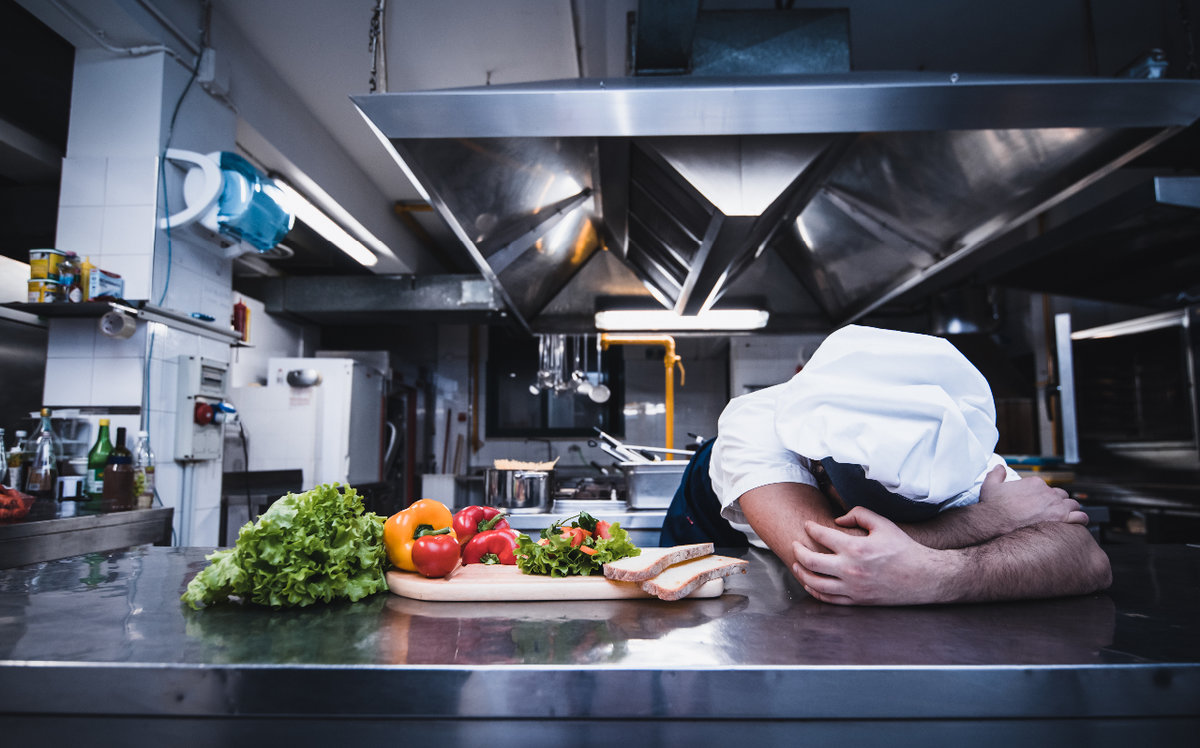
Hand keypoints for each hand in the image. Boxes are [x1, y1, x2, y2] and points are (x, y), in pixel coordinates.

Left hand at [791, 506, 954, 604]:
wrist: (923, 577)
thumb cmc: (904, 549)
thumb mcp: (883, 524)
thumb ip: (858, 514)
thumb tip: (836, 520)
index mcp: (856, 548)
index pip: (822, 536)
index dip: (811, 529)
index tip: (807, 525)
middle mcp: (851, 569)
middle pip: (811, 561)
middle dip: (798, 551)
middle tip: (795, 544)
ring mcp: (853, 588)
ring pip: (816, 583)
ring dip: (801, 573)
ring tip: (796, 564)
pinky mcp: (857, 601)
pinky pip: (828, 599)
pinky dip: (814, 591)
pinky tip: (810, 583)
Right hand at [979, 465, 1087, 533]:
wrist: (995, 521)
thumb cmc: (993, 506)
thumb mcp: (990, 485)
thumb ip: (996, 474)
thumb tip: (999, 468)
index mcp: (1034, 484)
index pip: (1047, 488)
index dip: (1045, 496)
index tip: (1040, 503)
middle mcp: (1047, 493)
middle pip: (1062, 496)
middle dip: (1059, 503)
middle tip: (1053, 511)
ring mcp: (1056, 506)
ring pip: (1073, 505)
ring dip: (1071, 510)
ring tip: (1067, 517)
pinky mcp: (1061, 519)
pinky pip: (1079, 517)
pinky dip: (1080, 520)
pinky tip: (1076, 523)